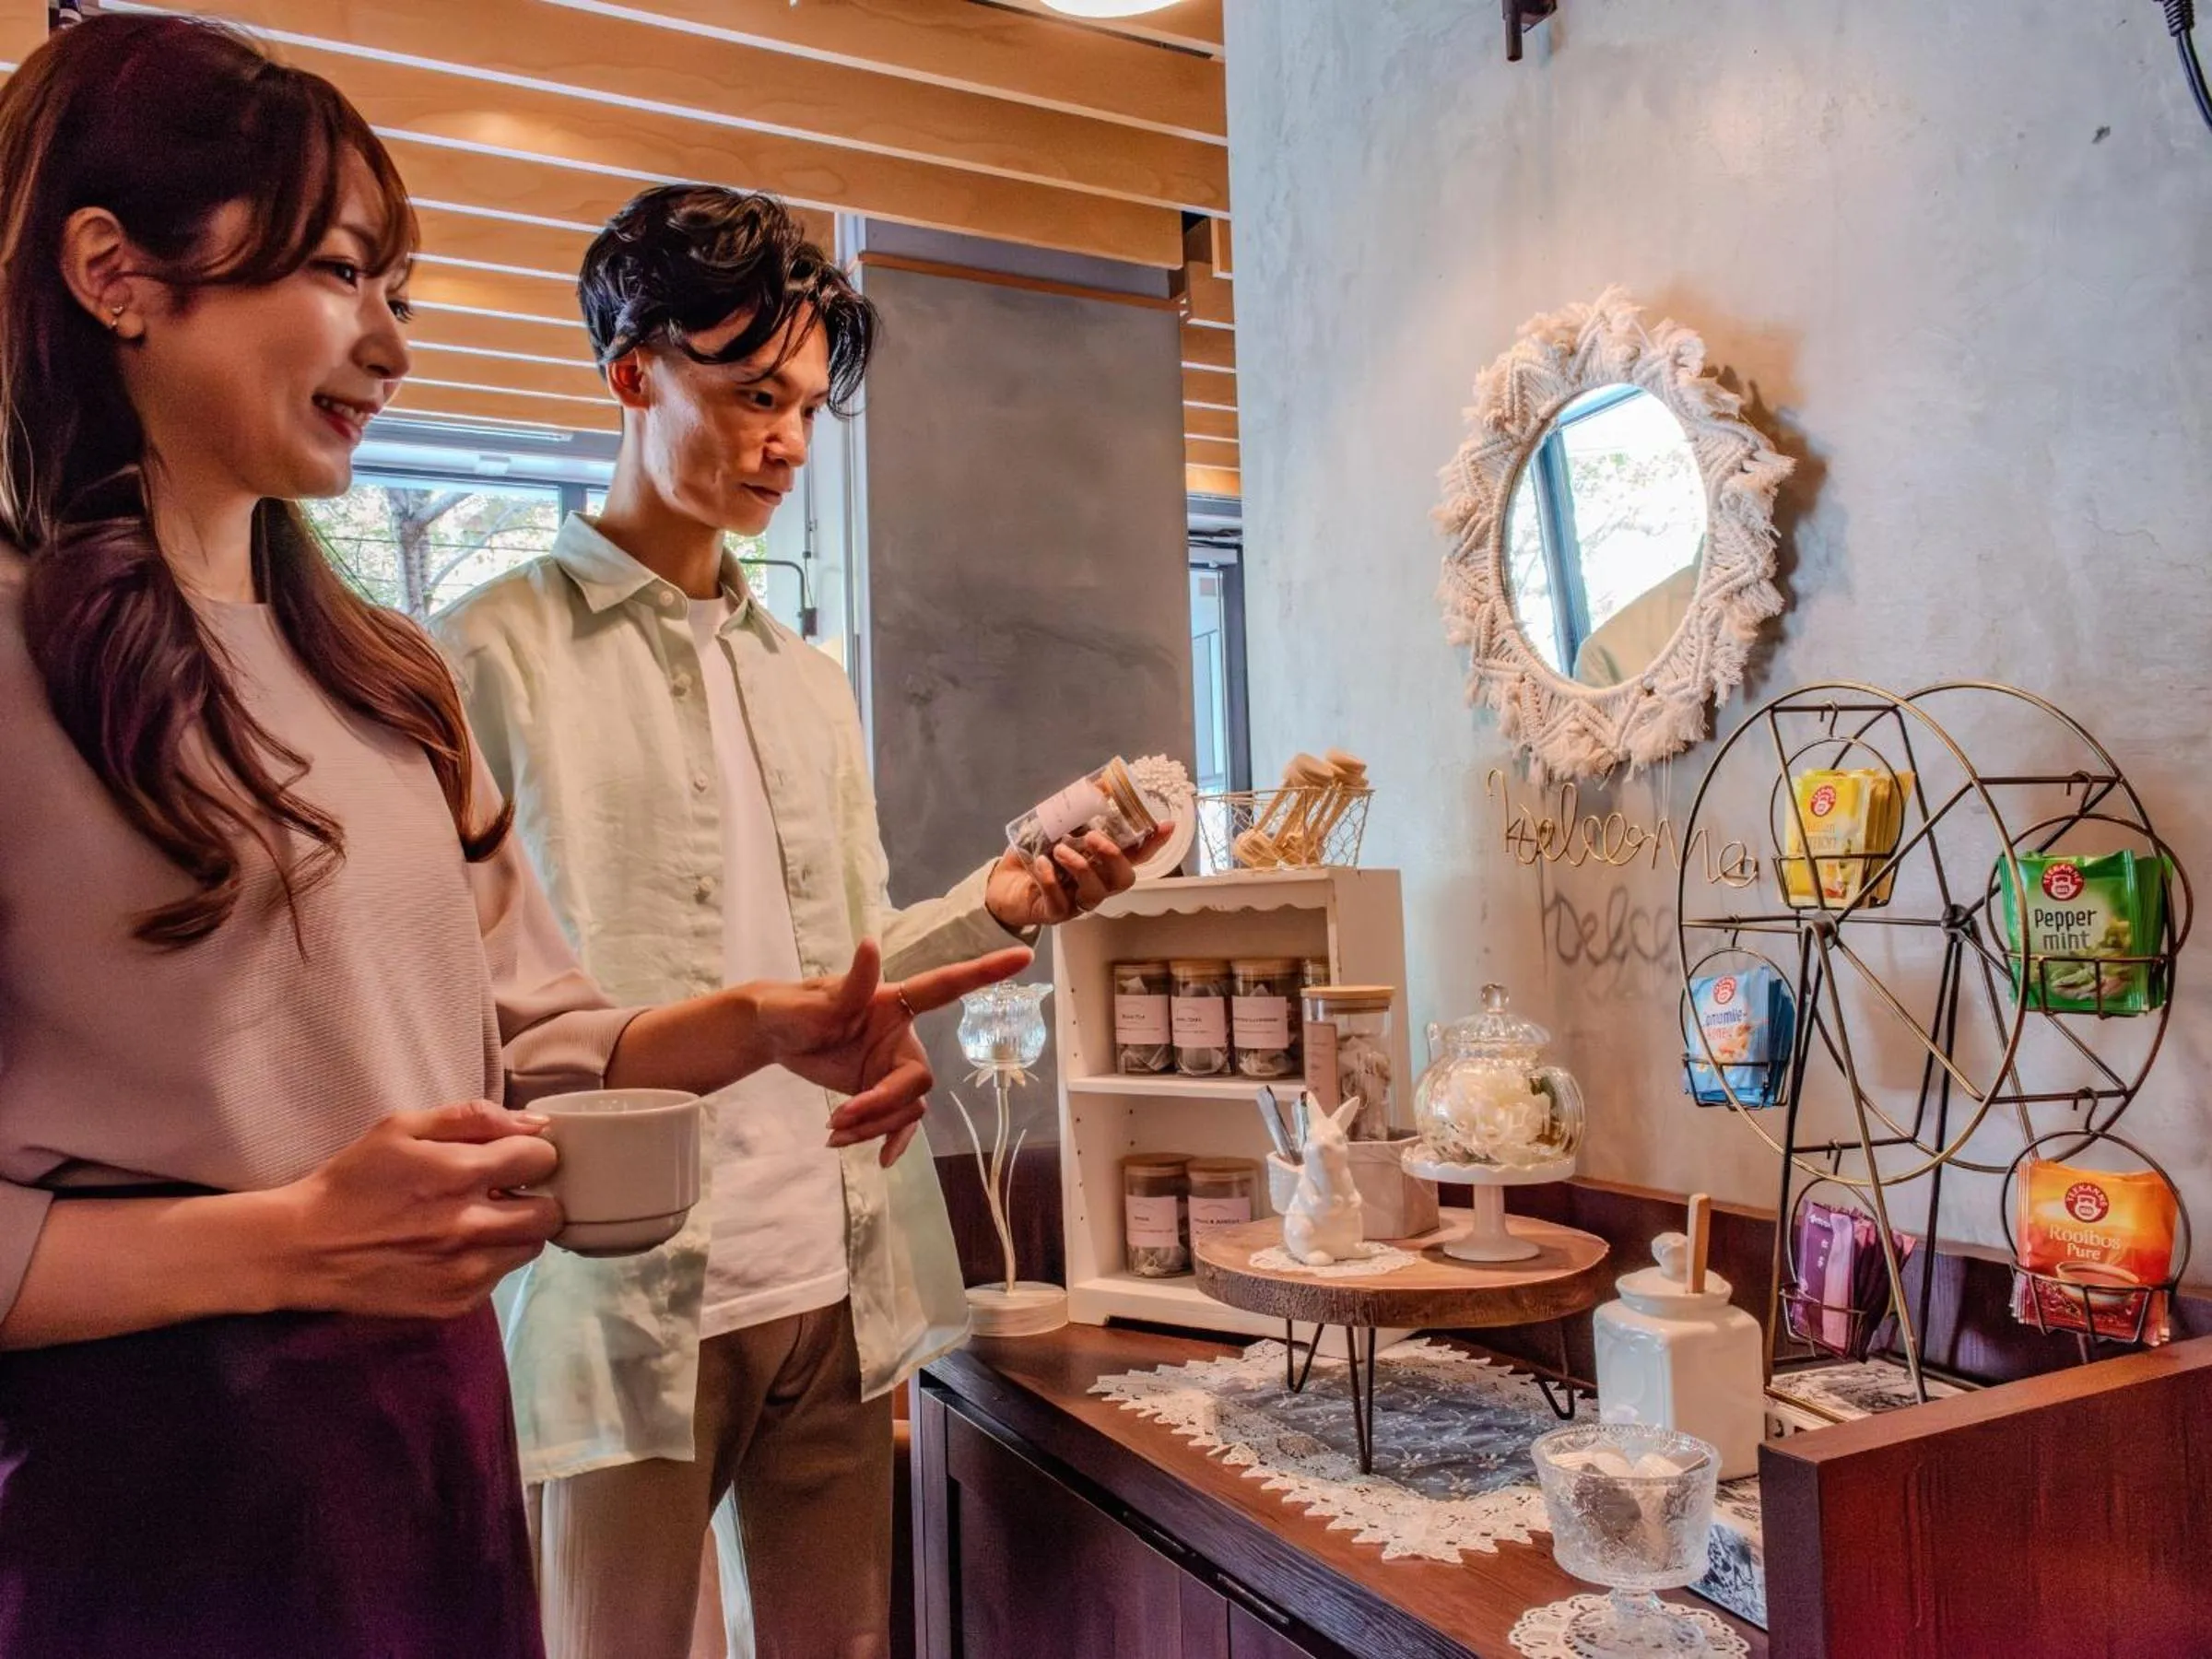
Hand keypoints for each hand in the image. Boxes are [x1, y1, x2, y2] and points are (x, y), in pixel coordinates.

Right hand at [279, 1101, 562, 1318]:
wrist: (303, 1247)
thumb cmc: (353, 1180)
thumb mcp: (401, 1127)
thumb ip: (473, 1118)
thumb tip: (535, 1125)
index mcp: (460, 1175)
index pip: (541, 1160)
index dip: (532, 1156)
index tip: (514, 1160)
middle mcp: (471, 1227)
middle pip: (550, 1213)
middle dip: (537, 1198)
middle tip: (506, 1194)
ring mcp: (466, 1271)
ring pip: (530, 1249)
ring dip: (516, 1232)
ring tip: (480, 1222)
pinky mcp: (455, 1303)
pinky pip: (499, 1278)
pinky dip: (489, 1261)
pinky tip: (455, 1250)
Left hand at [746, 939, 1032, 1164]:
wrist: (775, 1036)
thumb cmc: (791, 1007)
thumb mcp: (816, 1001)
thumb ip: (851, 984)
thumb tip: (870, 944)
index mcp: (894, 1003)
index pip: (946, 986)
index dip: (986, 972)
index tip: (1025, 955)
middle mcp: (902, 1035)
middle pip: (919, 1081)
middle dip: (884, 1106)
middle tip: (840, 1118)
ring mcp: (893, 1066)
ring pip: (907, 1109)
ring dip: (874, 1127)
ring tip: (832, 1133)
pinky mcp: (880, 1092)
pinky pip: (899, 1122)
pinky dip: (889, 1140)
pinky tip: (877, 1158)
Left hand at [986, 826, 1170, 930]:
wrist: (1001, 883)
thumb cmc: (1034, 855)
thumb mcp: (1054, 826)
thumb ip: (1076, 810)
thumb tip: (1100, 782)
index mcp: (1102, 864)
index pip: (1136, 855)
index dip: (1153, 843)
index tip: (1166, 825)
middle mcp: (1096, 885)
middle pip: (1124, 880)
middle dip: (1113, 856)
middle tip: (1093, 837)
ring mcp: (1077, 903)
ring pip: (1095, 894)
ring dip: (1081, 867)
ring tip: (1060, 849)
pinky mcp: (1054, 914)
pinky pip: (1060, 902)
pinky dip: (1051, 879)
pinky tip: (1040, 864)